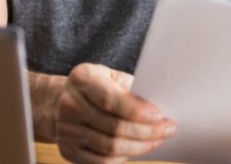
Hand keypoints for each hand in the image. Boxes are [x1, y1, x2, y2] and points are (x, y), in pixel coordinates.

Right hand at [55, 63, 175, 163]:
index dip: (136, 111)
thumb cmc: (97, 85)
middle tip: (168, 129)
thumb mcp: (111, 76)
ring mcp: (65, 130)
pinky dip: (123, 158)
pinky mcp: (68, 150)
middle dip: (146, 131)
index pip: (110, 100)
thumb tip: (158, 107)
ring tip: (158, 140)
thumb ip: (130, 88)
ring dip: (140, 146)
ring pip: (110, 147)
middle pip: (113, 127)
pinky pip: (101, 161)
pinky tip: (138, 150)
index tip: (159, 115)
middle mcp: (69, 104)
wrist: (62, 100)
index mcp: (81, 78)